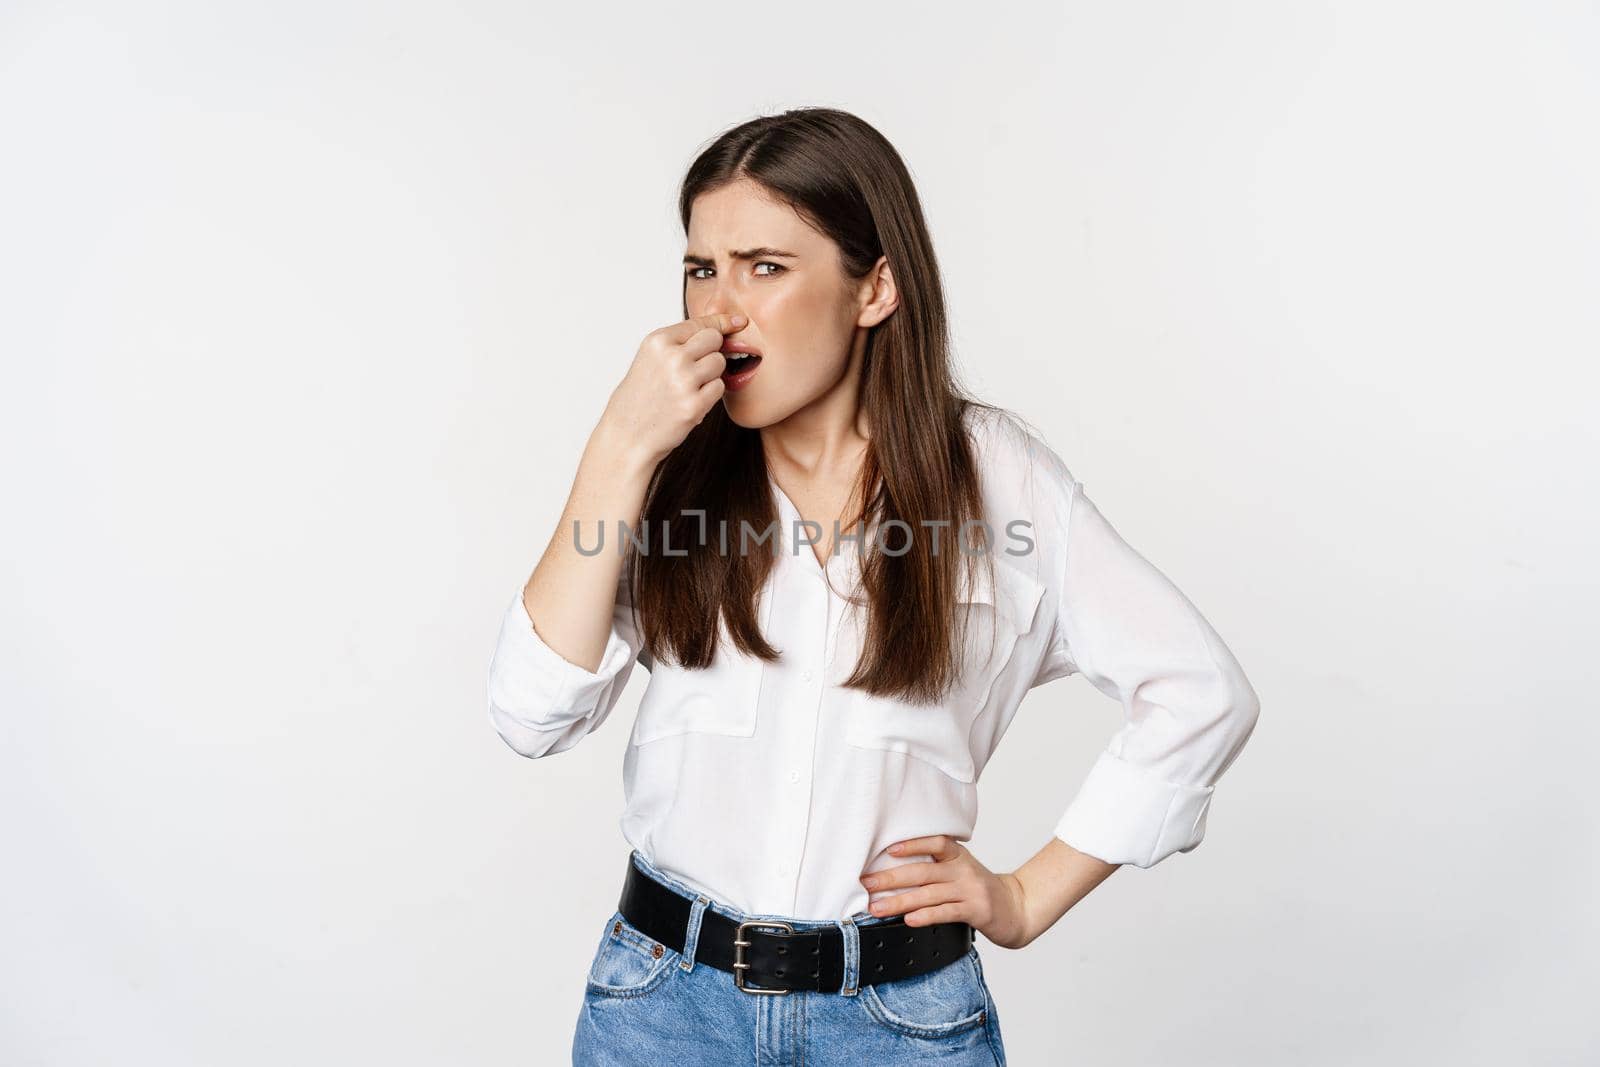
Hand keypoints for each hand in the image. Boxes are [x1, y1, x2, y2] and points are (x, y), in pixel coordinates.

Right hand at [597, 312, 744, 469]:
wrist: (627, 434)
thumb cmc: (641, 396)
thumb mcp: (651, 358)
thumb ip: (680, 343)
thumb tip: (722, 327)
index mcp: (658, 341)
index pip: (700, 324)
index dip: (721, 322)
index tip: (738, 321)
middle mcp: (671, 357)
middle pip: (714, 340)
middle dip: (712, 351)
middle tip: (696, 368)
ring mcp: (683, 381)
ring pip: (719, 363)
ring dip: (710, 375)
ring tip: (689, 387)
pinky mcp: (694, 405)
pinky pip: (719, 388)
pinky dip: (709, 395)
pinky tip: (690, 401)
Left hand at [859, 835, 1034, 949]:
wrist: (1016, 908)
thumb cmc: (979, 889)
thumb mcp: (961, 870)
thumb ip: (935, 867)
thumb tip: (893, 870)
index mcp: (958, 856)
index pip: (935, 843)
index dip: (913, 844)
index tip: (889, 849)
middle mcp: (963, 870)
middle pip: (923, 872)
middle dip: (891, 878)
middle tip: (867, 883)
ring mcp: (970, 890)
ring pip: (929, 895)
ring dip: (899, 902)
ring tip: (877, 908)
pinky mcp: (976, 911)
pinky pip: (946, 912)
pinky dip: (926, 915)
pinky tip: (909, 919)